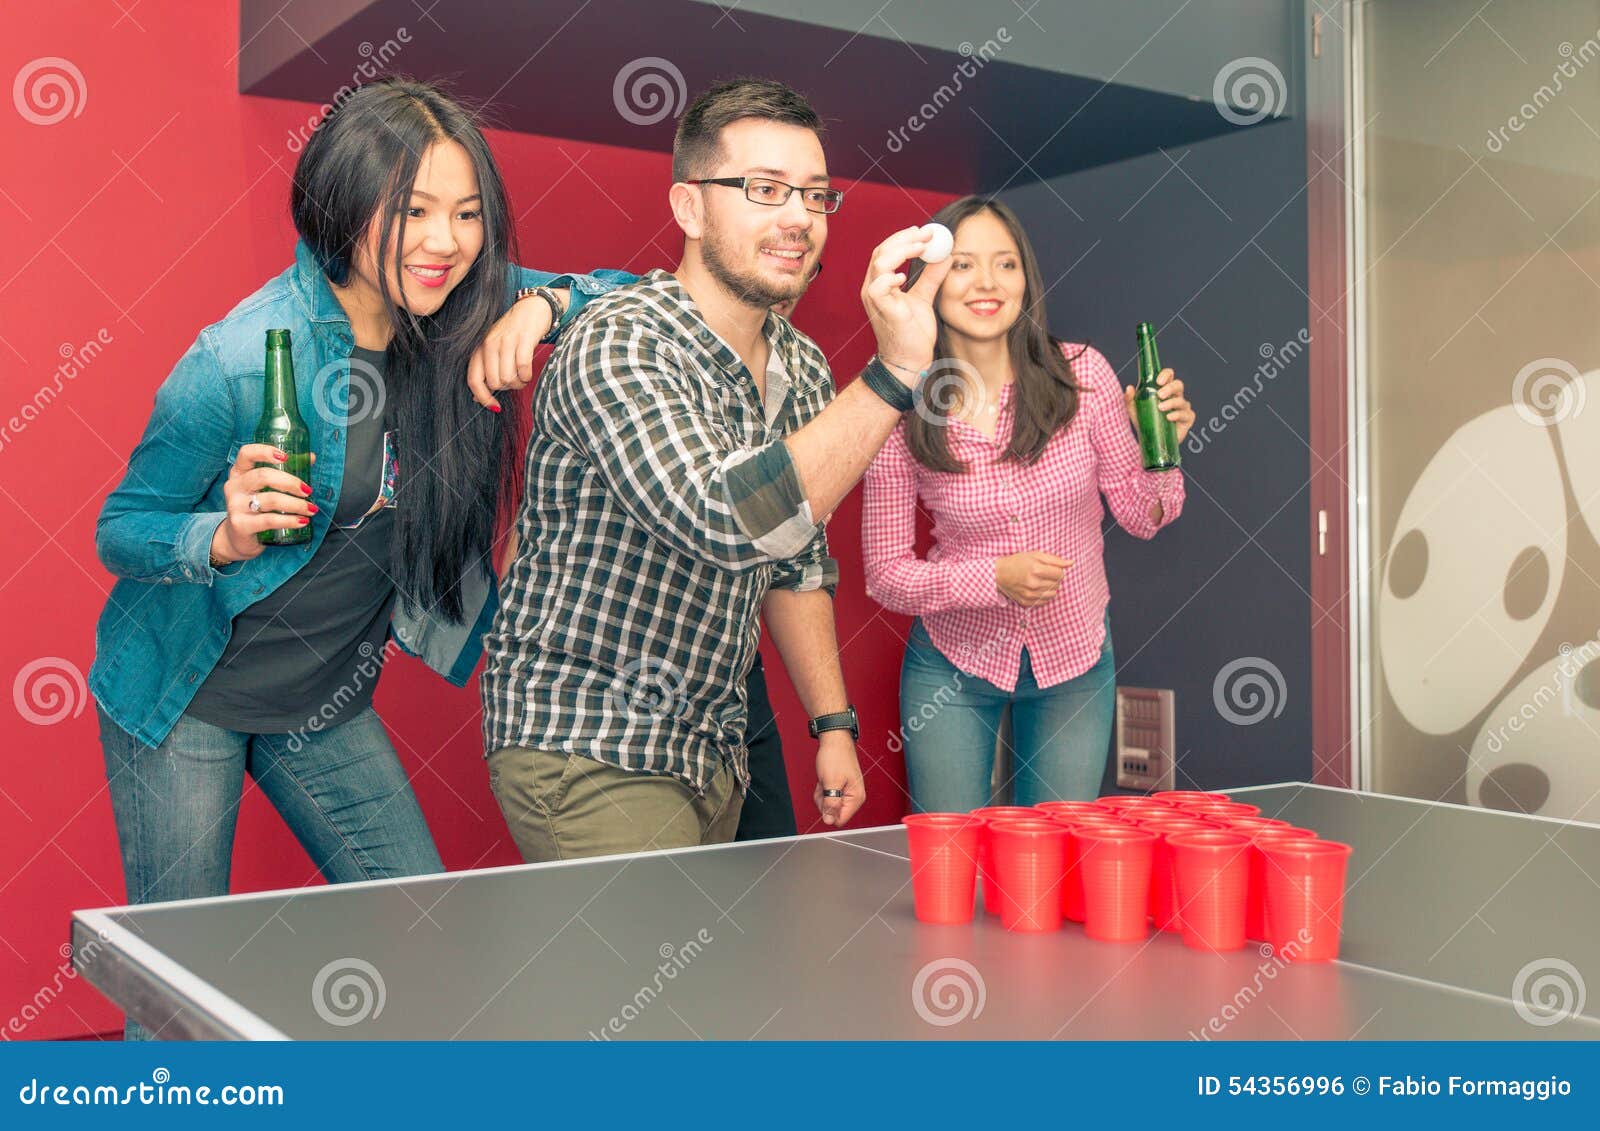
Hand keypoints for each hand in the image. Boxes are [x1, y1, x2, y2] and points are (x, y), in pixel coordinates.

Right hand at [211, 444, 316, 562]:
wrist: (238, 538)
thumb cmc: (256, 508)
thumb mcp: (266, 488)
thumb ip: (286, 471)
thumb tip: (310, 457)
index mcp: (239, 472)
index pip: (246, 454)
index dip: (265, 451)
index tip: (285, 457)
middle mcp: (234, 486)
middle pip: (263, 476)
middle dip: (291, 482)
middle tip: (308, 491)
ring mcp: (235, 505)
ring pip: (270, 499)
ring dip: (296, 504)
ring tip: (310, 509)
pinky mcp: (240, 524)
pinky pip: (269, 520)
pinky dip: (289, 520)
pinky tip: (302, 521)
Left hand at [466, 291, 560, 409]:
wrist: (533, 308)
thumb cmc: (513, 332)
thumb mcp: (494, 348)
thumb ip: (485, 370)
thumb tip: (477, 397)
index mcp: (480, 349)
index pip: (474, 380)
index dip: (483, 398)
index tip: (495, 406)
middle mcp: (489, 344)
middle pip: (495, 383)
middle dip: (508, 388)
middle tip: (515, 381)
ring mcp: (506, 341)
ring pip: (508, 378)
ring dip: (519, 383)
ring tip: (523, 376)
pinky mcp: (523, 339)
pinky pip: (522, 367)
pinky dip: (527, 375)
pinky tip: (528, 372)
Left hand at [813, 731, 865, 827]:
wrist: (834, 740)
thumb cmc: (835, 757)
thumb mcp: (831, 783)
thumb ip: (831, 804)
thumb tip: (829, 821)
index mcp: (856, 797)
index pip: (840, 819)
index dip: (828, 810)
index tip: (826, 795)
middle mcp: (853, 797)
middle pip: (833, 812)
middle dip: (824, 800)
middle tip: (825, 784)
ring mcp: (846, 792)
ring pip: (828, 804)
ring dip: (822, 793)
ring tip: (825, 779)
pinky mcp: (839, 788)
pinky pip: (826, 796)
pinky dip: (822, 788)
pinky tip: (824, 778)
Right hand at [861, 226, 954, 384]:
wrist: (910, 361)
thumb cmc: (913, 333)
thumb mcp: (924, 298)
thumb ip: (932, 277)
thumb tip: (945, 255)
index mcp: (881, 283)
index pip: (887, 251)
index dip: (905, 237)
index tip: (927, 231)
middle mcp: (873, 288)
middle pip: (882, 251)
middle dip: (905, 238)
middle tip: (928, 234)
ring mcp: (874, 299)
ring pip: (879, 263)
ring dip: (902, 250)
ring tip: (922, 248)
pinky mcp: (882, 310)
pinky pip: (878, 287)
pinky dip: (891, 277)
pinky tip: (905, 277)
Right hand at [996, 550, 1070, 606]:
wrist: (999, 574)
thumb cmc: (1018, 562)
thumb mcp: (1036, 555)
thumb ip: (1055, 559)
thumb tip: (1071, 563)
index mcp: (1037, 569)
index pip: (1060, 574)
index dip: (1057, 570)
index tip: (1051, 568)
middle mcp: (1034, 584)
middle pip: (1057, 584)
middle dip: (1054, 579)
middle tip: (1044, 574)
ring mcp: (1030, 595)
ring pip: (1053, 594)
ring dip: (1050, 587)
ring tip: (1040, 581)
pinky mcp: (1027, 602)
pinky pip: (1044, 601)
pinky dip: (1043, 595)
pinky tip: (1036, 589)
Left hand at [1124, 368, 1194, 445]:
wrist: (1150, 441)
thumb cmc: (1144, 422)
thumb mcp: (1134, 410)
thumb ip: (1130, 399)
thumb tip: (1129, 388)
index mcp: (1164, 390)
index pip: (1169, 376)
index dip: (1166, 374)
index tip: (1158, 381)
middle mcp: (1175, 396)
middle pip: (1178, 385)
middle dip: (1170, 388)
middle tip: (1160, 395)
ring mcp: (1182, 408)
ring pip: (1181, 401)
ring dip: (1171, 403)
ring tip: (1160, 408)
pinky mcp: (1187, 419)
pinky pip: (1186, 414)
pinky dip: (1177, 414)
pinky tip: (1169, 417)